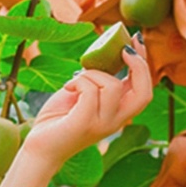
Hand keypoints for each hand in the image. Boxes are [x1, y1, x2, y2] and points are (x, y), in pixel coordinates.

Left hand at [22, 35, 152, 163]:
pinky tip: (67, 87)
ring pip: (111, 85)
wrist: (40, 147)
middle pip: (144, 91)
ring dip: (91, 73)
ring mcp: (102, 124)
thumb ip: (98, 81)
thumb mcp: (84, 95)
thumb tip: (108, 52)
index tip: (135, 39)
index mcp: (119, 113)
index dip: (144, 62)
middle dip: (138, 64)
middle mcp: (116, 121)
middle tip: (121, 50)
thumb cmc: (60, 118)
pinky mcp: (84, 123)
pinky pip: (89, 91)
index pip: (145, 89)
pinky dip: (77, 81)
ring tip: (75, 81)